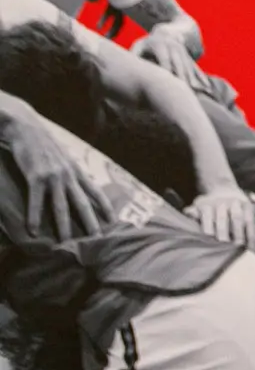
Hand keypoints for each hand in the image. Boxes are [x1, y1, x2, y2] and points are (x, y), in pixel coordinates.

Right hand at [4, 105, 109, 241]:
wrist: (25, 126)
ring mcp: (53, 176)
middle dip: (91, 222)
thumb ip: (70, 170)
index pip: (96, 191)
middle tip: (98, 239)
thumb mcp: (63, 156)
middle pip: (83, 203)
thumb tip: (78, 181)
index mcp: (75, 170)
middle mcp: (68, 175)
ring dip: (64, 226)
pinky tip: (34, 230)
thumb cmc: (42, 142)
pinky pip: (36, 201)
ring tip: (66, 243)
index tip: (114, 220)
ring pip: (61, 206)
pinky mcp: (36, 177)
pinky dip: (35, 216)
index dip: (105, 206)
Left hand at [133, 29, 212, 93]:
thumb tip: (127, 68)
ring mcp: (184, 53)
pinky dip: (202, 79)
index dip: (167, 72)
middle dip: (182, 79)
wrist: (169, 32)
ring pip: (189, 69)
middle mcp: (174, 49)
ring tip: (197, 94)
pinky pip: (196, 69)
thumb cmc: (148, 43)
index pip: (164, 61)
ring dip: (193, 81)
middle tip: (185, 93)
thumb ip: (133, 56)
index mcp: (160, 46)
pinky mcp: (190, 58)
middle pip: (179, 66)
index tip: (168, 84)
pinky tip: (207, 89)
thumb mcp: (139, 45)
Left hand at [187, 187, 254, 244]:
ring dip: (239, 233)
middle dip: (223, 232)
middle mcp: (221, 202)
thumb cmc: (209, 207)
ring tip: (239, 246)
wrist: (224, 191)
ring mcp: (236, 203)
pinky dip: (250, 233)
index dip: (208, 229)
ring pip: (238, 218)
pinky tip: (249, 244)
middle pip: (222, 217)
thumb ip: (193, 213)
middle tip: (225, 245)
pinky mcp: (247, 206)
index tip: (210, 240)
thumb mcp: (198, 208)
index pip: (207, 216)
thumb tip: (188, 213)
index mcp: (206, 204)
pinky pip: (250, 220)